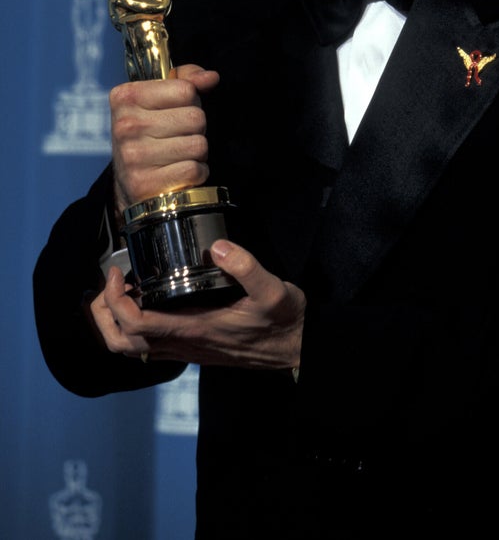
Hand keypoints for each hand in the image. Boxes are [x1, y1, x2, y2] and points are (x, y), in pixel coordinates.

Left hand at [89, 240, 305, 370]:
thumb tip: (219, 246)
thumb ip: (247, 267)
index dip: (117, 300)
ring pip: (133, 348)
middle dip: (104, 314)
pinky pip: (150, 345)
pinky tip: (148, 300)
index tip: (119, 273)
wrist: (296, 349)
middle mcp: (185, 343)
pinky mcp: (193, 347)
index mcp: (197, 328)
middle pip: (123, 343)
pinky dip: (135, 326)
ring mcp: (188, 349)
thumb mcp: (274, 289)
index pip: (137, 324)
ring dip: (115, 322)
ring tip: (122, 290)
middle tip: (111, 281)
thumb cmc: (284, 321)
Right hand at [110, 63, 219, 217]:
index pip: (186, 89)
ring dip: (196, 152)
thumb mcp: (158, 99)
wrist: (128, 183)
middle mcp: (126, 125)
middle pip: (196, 117)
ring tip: (177, 155)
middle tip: (176, 136)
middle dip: (195, 128)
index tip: (174, 111)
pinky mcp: (146, 183)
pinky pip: (195, 169)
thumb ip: (186, 79)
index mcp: (126, 97)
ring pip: (199, 144)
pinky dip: (196, 173)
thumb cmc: (148, 134)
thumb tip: (211, 77)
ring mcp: (134, 156)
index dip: (190, 101)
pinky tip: (177, 172)